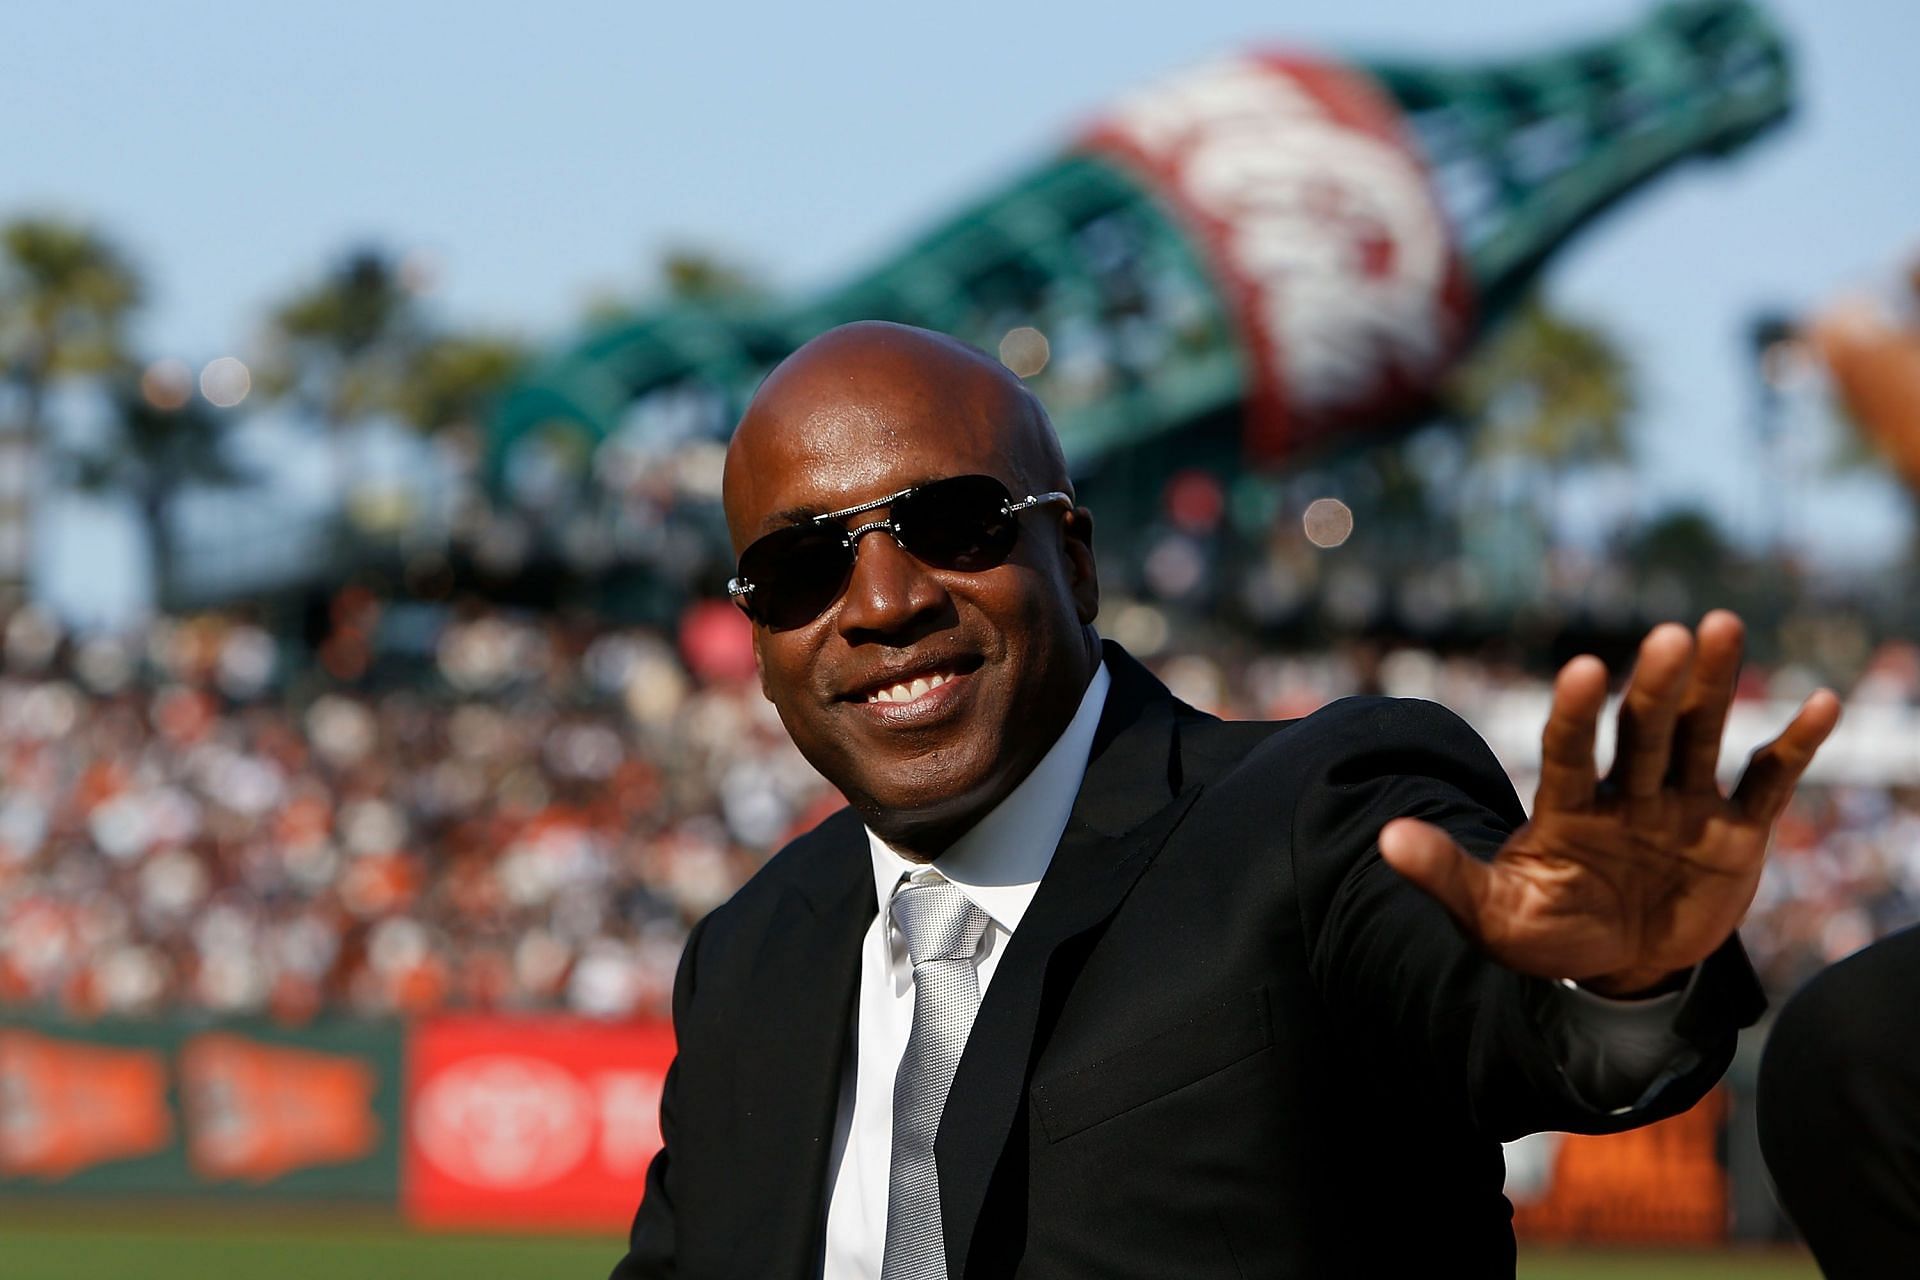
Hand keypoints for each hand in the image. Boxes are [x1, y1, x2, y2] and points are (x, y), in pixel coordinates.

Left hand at [1378, 610, 1839, 996]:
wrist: (1613, 970)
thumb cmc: (1545, 934)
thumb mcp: (1490, 915)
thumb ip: (1445, 876)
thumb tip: (1386, 840)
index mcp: (1566, 810)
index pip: (1568, 750)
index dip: (1575, 714)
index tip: (1581, 670)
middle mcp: (1626, 794)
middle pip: (1641, 730)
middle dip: (1656, 686)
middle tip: (1671, 633)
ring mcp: (1681, 807)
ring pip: (1699, 736)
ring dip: (1714, 686)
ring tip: (1723, 626)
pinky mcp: (1734, 832)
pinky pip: (1765, 782)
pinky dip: (1791, 746)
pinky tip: (1818, 703)